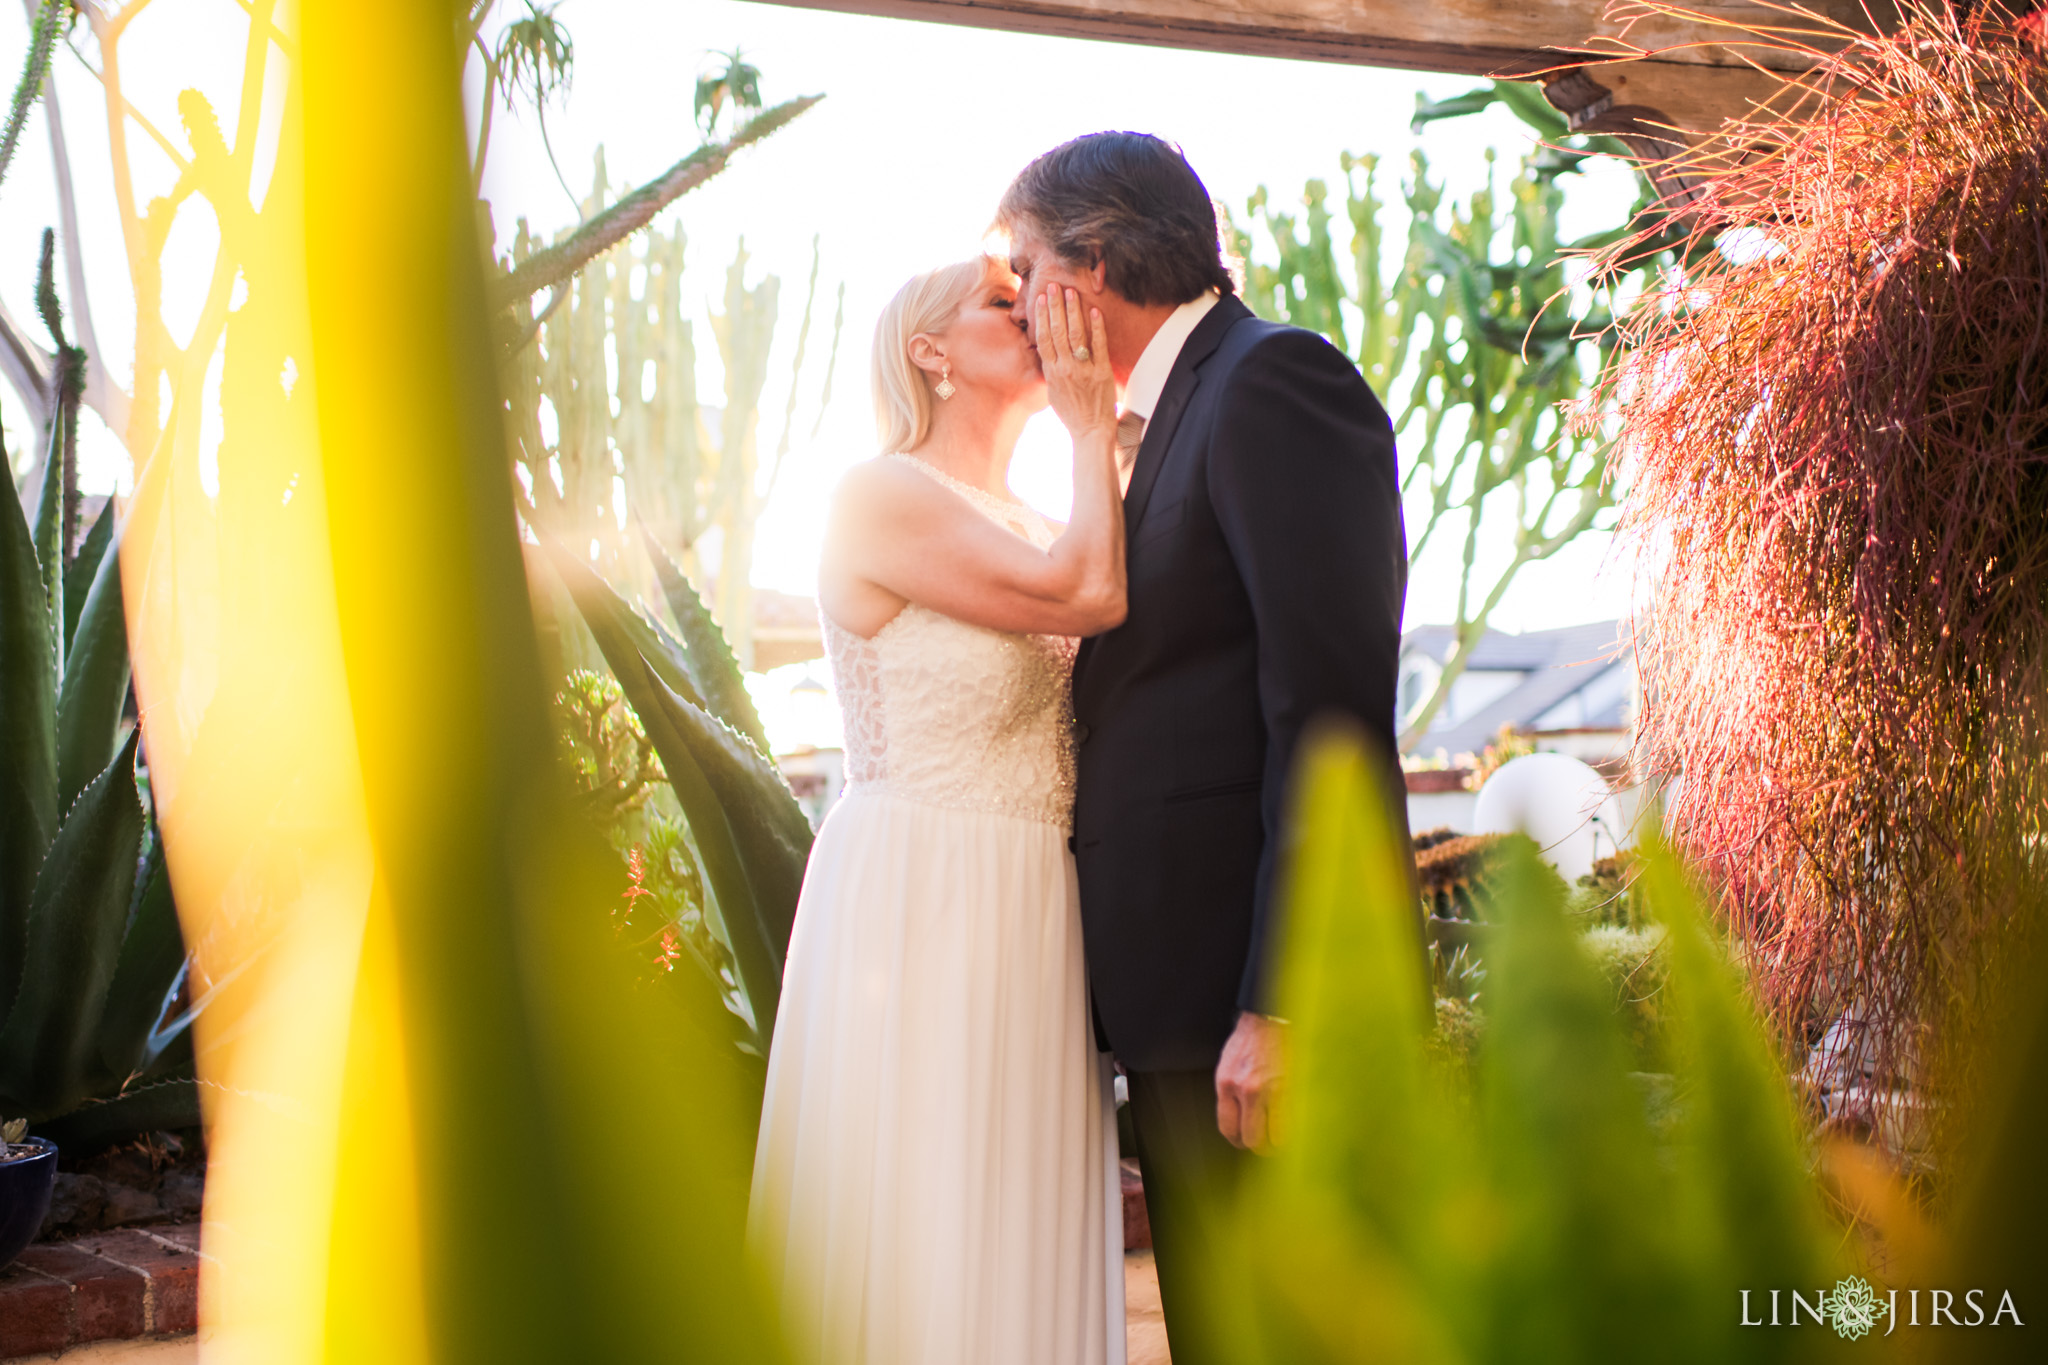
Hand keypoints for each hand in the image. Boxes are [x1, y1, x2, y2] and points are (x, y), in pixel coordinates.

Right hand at [1035, 286, 1114, 440]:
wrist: (1090, 431)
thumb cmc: (1072, 412)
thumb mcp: (1053, 391)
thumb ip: (1050, 369)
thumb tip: (1045, 351)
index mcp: (1051, 372)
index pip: (1043, 338)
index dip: (1041, 316)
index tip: (1040, 298)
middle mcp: (1065, 368)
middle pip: (1057, 331)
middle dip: (1054, 306)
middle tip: (1053, 285)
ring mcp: (1083, 370)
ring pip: (1075, 334)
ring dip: (1072, 311)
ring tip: (1070, 292)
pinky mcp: (1101, 372)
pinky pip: (1098, 345)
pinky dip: (1096, 327)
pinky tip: (1094, 311)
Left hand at [1215, 1011, 1286, 1152]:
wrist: (1271, 1018)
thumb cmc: (1251, 1038)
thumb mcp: (1228, 1065)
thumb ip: (1231, 1093)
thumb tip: (1238, 1118)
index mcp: (1226, 1084)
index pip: (1228, 1128)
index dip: (1237, 1141)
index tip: (1244, 1141)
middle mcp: (1245, 1090)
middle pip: (1250, 1138)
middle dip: (1258, 1146)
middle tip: (1264, 1143)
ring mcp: (1269, 1091)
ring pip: (1273, 1137)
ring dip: (1277, 1143)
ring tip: (1280, 1139)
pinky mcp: (1290, 1088)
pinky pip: (1290, 1124)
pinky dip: (1292, 1131)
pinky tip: (1293, 1128)